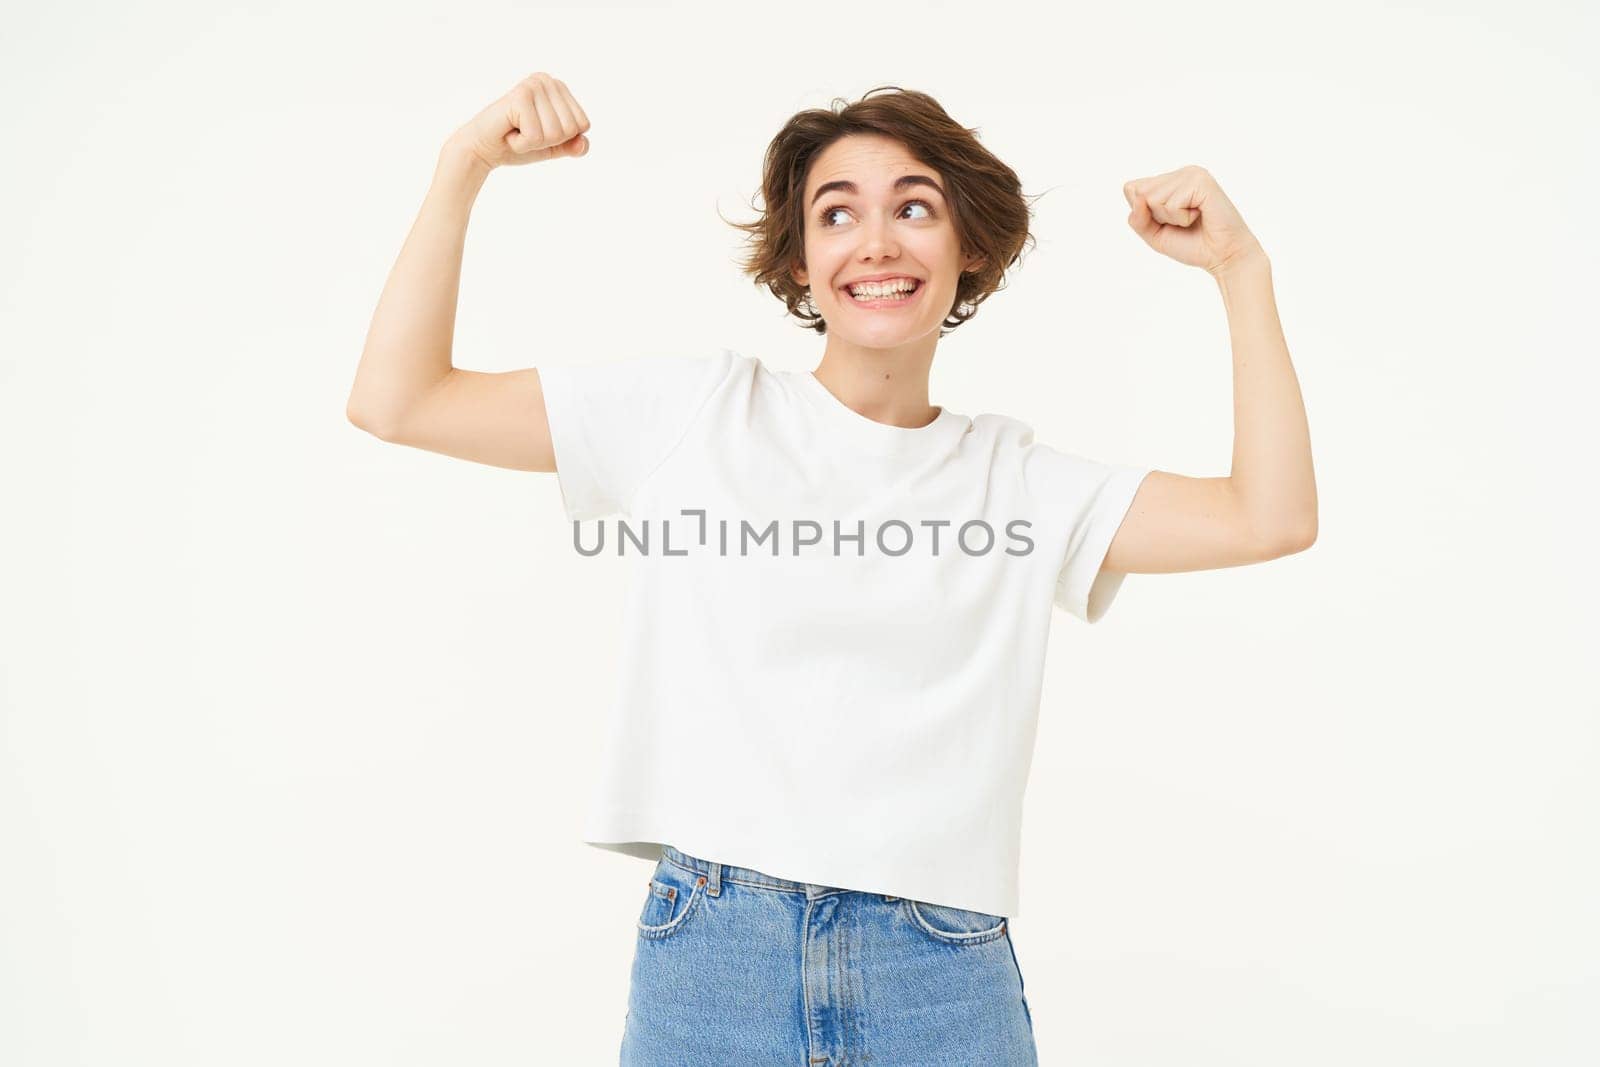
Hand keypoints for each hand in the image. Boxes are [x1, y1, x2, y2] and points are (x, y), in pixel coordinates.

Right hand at [449, 72, 590, 171]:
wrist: (483, 149)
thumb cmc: (517, 144)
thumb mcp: (553, 147)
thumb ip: (573, 146)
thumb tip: (583, 143)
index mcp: (559, 87)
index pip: (583, 124)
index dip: (562, 139)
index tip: (538, 131)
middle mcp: (547, 80)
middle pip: (571, 129)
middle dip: (548, 141)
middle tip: (525, 132)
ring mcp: (533, 85)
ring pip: (555, 133)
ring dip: (534, 143)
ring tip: (516, 131)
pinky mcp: (520, 96)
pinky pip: (536, 137)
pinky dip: (522, 144)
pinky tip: (509, 132)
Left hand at [1123, 166, 1264, 276]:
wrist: (1223, 256)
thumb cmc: (1192, 244)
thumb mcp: (1154, 234)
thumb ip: (1137, 218)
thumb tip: (1138, 197)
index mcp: (1169, 180)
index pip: (1131, 188)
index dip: (1143, 213)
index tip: (1168, 222)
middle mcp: (1180, 173)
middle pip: (1139, 192)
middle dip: (1156, 216)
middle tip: (1182, 222)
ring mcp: (1192, 174)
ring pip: (1152, 198)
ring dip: (1170, 218)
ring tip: (1192, 219)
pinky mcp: (1201, 181)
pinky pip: (1171, 204)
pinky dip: (1182, 219)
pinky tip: (1200, 216)